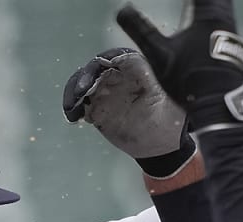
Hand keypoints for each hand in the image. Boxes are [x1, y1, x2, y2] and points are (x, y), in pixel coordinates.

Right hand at [62, 47, 195, 177]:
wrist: (158, 144)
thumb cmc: (168, 119)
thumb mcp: (167, 101)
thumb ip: (156, 85)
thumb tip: (153, 71)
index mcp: (135, 68)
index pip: (118, 57)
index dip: (107, 59)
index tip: (101, 65)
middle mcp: (116, 76)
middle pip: (95, 70)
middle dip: (87, 78)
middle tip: (83, 92)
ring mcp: (103, 91)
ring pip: (83, 84)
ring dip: (75, 93)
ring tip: (74, 108)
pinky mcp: (95, 107)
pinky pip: (79, 102)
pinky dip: (74, 107)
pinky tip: (73, 117)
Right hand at [116, 0, 242, 133]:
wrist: (219, 107)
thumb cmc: (190, 79)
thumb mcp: (159, 54)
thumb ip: (140, 30)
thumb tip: (122, 11)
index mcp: (208, 16)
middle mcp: (225, 20)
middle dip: (201, 0)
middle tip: (191, 3)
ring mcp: (234, 35)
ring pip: (224, 8)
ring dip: (210, 4)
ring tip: (197, 6)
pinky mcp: (236, 48)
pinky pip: (225, 22)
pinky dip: (215, 15)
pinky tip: (206, 24)